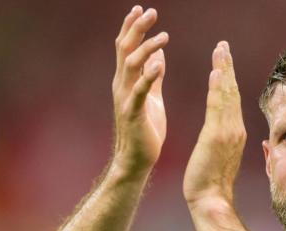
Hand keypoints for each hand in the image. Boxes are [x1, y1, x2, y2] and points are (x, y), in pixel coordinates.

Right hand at [110, 6, 168, 176]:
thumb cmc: (145, 130)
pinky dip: (148, 76)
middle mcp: (122, 85)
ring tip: (164, 36)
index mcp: (127, 80)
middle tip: (151, 11)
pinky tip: (158, 64)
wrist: (137, 160)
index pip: (126, 47)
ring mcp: (125, 98)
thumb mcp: (152, 96)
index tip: (142, 9)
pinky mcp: (133, 113)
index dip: (132, 27)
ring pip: (131, 65)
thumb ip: (153, 75)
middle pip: (125, 49)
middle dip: (137, 29)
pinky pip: (139, 91)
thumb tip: (158, 53)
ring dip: (147, 48)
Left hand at [183, 42, 246, 206]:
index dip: (228, 78)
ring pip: (227, 95)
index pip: (231, 99)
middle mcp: (235, 129)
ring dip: (223, 70)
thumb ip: (223, 141)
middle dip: (227, 66)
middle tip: (223, 45)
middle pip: (232, 91)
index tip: (223, 60)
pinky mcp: (217, 138)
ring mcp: (228, 133)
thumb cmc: (211, 184)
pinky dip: (218, 89)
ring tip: (220, 50)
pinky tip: (216, 73)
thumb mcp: (218, 156)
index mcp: (234, 132)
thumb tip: (225, 134)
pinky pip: (218, 108)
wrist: (211, 201)